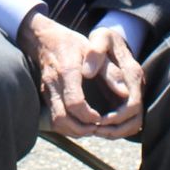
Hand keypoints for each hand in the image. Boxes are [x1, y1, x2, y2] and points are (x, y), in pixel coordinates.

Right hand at [17, 10, 118, 137]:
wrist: (44, 39)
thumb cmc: (72, 44)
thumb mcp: (94, 50)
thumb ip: (109, 72)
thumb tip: (125, 93)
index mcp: (67, 71)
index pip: (75, 103)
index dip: (89, 115)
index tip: (101, 118)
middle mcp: (53, 84)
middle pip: (62, 118)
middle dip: (82, 129)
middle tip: (97, 127)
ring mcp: (47, 91)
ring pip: (56, 122)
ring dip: (74, 130)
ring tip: (91, 128)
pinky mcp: (45, 96)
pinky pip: (54, 119)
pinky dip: (67, 126)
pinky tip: (81, 123)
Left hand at [85, 25, 144, 137]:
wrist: (112, 38)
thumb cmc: (105, 38)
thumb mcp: (101, 38)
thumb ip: (95, 52)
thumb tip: (88, 72)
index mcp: (133, 74)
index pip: (132, 105)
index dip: (116, 117)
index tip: (97, 120)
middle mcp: (138, 87)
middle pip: (135, 120)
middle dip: (115, 129)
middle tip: (94, 130)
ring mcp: (135, 94)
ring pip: (133, 125)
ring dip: (115, 132)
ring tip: (94, 131)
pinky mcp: (128, 99)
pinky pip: (127, 122)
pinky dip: (115, 129)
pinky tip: (98, 128)